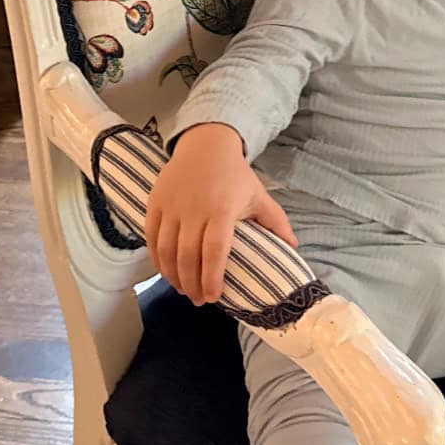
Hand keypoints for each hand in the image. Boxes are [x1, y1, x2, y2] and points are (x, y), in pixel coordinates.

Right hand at [145, 122, 297, 305]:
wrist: (206, 144)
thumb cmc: (234, 174)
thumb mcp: (258, 195)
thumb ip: (276, 221)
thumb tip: (294, 246)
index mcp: (222, 208)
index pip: (215, 250)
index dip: (212, 277)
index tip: (214, 297)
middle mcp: (195, 208)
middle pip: (189, 256)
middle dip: (192, 284)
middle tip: (199, 300)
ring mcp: (172, 205)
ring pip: (167, 250)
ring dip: (173, 276)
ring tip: (183, 290)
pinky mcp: (156, 202)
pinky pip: (151, 237)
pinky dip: (156, 259)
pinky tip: (165, 272)